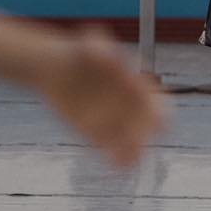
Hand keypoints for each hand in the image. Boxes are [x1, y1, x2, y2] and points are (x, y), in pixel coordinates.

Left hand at [34, 27, 167, 166]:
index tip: (153, 116)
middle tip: (138, 140)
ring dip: (134, 151)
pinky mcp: (96, 134)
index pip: (158, 102)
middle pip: (147, 126)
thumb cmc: (76, 53)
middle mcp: (130, 106)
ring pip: (132, 141)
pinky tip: (117, 165)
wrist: (52, 69)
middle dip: (145, 134)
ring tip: (130, 161)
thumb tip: (108, 53)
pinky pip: (112, 149)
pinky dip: (117, 158)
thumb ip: (99, 45)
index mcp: (136, 85)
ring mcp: (114, 121)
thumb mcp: (88, 45)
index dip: (158, 110)